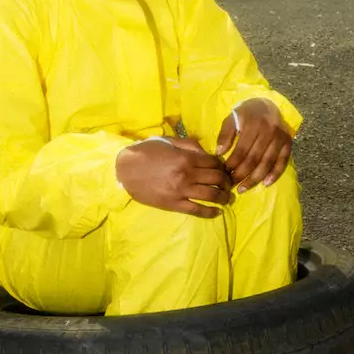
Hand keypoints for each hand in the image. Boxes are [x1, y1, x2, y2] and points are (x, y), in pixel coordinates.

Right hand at [116, 138, 232, 218]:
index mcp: (186, 158)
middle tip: (228, 184)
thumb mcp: (167, 141)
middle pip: (216, 179)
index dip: (222, 166)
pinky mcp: (174, 204)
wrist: (125, 170)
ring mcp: (181, 191)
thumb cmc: (145, 152)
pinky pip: (197, 210)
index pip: (214, 162)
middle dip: (226, 181)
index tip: (224, 169)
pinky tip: (217, 212)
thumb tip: (205, 151)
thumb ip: (188, 144)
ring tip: (227, 199)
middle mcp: (187, 174)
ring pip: (211, 195)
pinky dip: (210, 212)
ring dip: (223, 197)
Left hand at [216, 98, 292, 192]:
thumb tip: (219, 152)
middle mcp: (268, 131)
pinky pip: (283, 162)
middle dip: (241, 174)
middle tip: (231, 184)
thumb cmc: (246, 114)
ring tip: (243, 188)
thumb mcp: (232, 118)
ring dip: (255, 179)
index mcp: (253, 124)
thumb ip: (225, 134)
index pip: (241, 150)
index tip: (224, 173)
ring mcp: (280, 138)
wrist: (267, 104)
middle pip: (254, 159)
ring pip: (267, 163)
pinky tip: (265, 184)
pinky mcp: (288, 143)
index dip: (232, 164)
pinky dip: (275, 174)